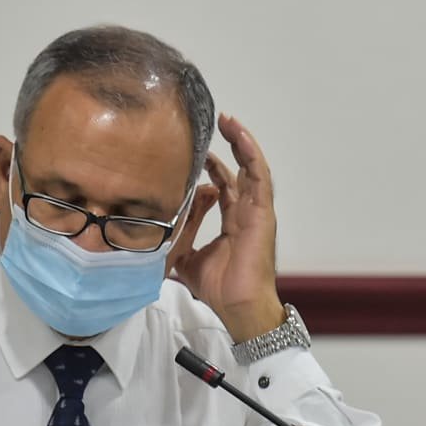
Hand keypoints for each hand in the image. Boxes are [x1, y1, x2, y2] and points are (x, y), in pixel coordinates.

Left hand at [170, 113, 283, 341]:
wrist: (237, 304)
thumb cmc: (219, 287)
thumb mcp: (188, 259)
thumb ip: (181, 241)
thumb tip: (162, 231)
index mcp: (233, 222)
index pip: (224, 188)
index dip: (213, 169)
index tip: (197, 154)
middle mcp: (247, 213)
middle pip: (238, 172)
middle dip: (227, 148)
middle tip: (214, 125)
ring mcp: (257, 211)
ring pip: (252, 168)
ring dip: (241, 143)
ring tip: (228, 121)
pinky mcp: (263, 212)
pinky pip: (259, 177)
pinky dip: (251, 155)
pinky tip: (240, 136)